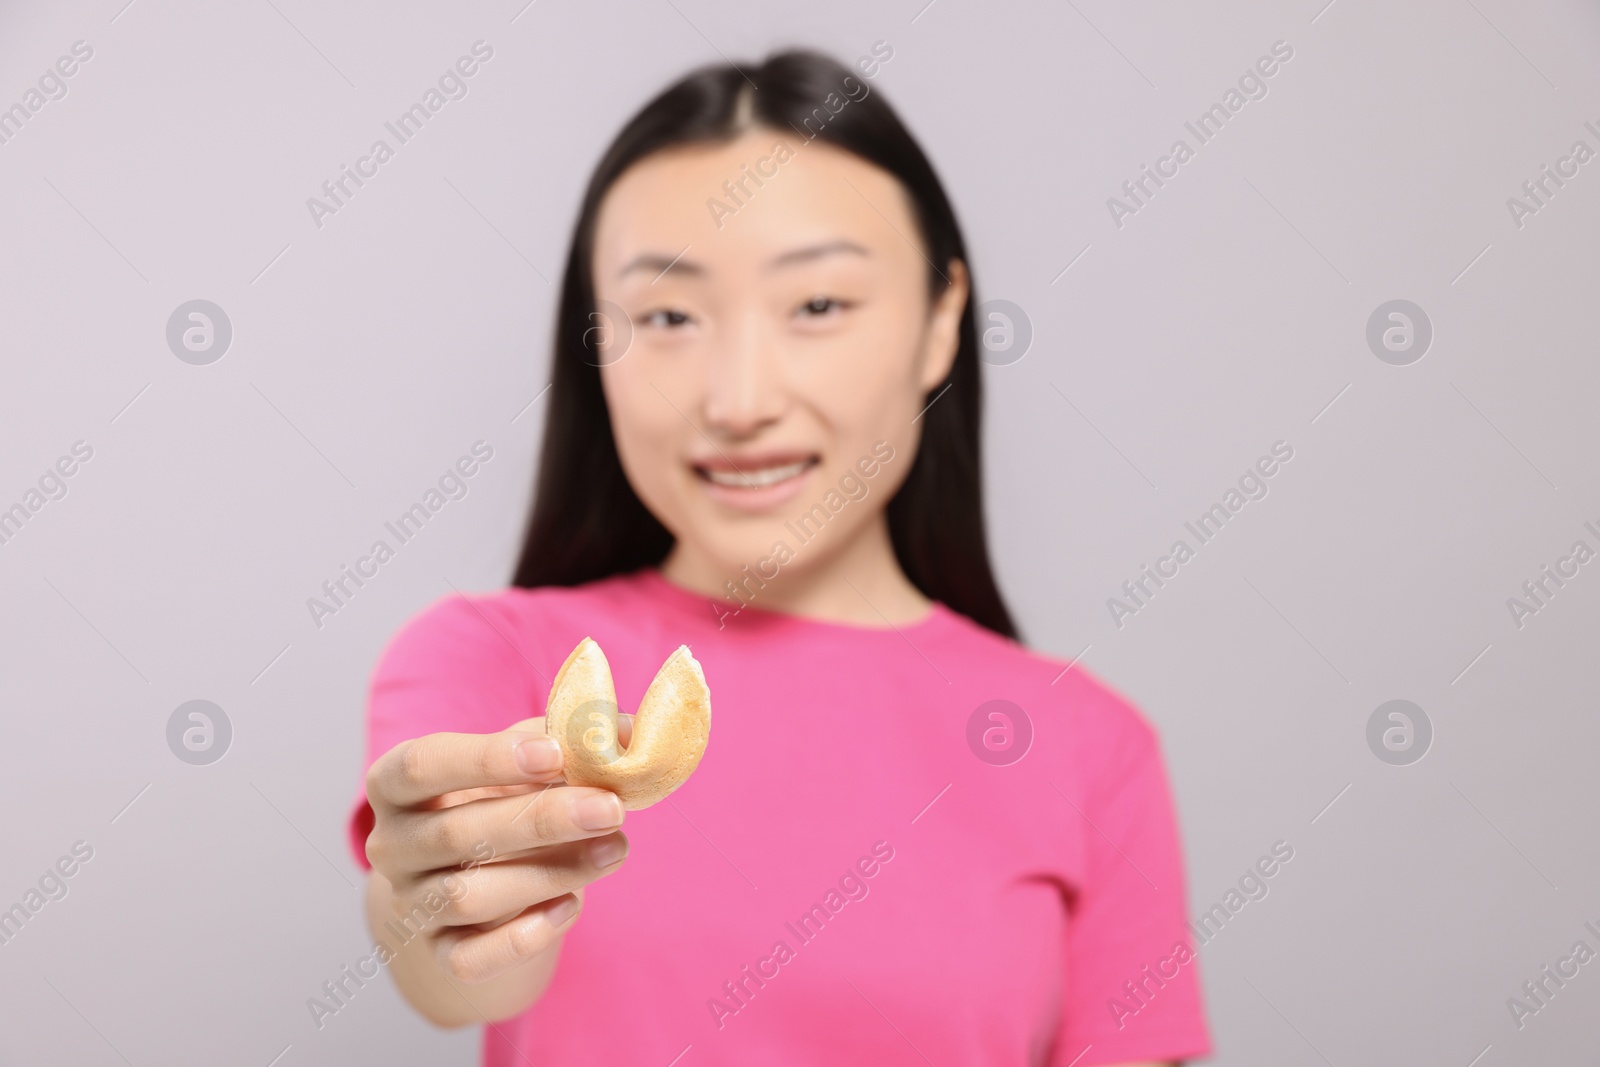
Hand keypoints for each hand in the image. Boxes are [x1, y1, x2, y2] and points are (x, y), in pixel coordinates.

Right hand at [363, 715, 633, 983]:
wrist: (484, 878)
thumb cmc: (503, 802)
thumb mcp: (523, 763)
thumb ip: (565, 740)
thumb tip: (629, 730)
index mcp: (398, 784)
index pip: (421, 765)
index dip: (486, 758)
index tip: (554, 752)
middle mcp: (392, 845)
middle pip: (456, 833)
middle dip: (542, 820)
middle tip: (611, 808)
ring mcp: (411, 904)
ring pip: (468, 896)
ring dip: (550, 873)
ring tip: (615, 849)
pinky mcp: (441, 953)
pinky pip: (472, 958)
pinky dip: (524, 937)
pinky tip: (571, 904)